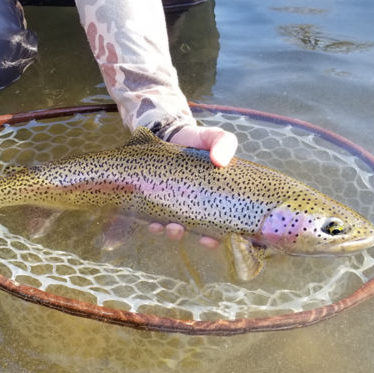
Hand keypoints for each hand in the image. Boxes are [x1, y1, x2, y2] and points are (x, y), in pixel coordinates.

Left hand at [146, 125, 237, 247]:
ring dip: (167, 231)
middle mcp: (192, 206)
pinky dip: (151, 222)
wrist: (169, 132)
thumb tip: (220, 160)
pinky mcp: (153, 198)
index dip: (214, 239)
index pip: (217, 227)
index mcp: (211, 199)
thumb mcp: (214, 137)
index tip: (209, 240)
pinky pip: (151, 216)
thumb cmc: (197, 140)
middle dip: (184, 235)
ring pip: (170, 227)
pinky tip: (150, 221)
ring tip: (165, 226)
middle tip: (178, 229)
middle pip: (190, 231)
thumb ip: (223, 143)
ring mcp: (172, 204)